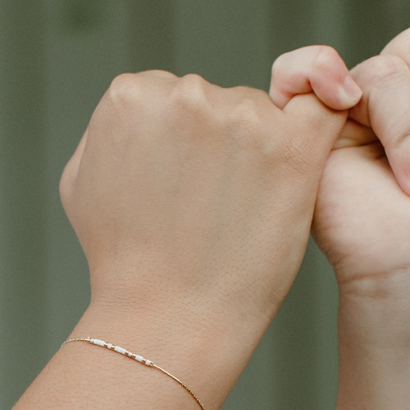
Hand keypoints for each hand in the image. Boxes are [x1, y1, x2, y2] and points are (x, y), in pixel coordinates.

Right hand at [61, 69, 348, 347]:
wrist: (167, 316)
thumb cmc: (123, 260)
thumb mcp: (81, 180)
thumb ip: (106, 129)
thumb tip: (137, 113)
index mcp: (129, 95)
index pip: (168, 94)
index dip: (177, 140)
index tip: (177, 183)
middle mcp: (183, 94)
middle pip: (215, 99)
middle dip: (215, 141)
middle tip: (206, 204)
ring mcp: (239, 116)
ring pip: (258, 112)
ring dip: (256, 149)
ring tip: (235, 213)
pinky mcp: (291, 145)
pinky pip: (324, 103)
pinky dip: (329, 104)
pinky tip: (321, 132)